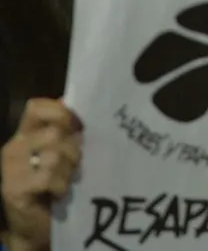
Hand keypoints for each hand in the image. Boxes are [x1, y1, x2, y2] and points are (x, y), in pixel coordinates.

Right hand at [1, 99, 81, 250]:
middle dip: (73, 149)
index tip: (77, 127)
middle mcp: (14, 147)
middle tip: (73, 165)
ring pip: (55, 154)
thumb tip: (70, 100)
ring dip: (68, 170)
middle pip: (55, 132)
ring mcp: (10, 168)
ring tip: (65, 180)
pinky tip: (57, 193)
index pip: (37, 107)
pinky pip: (49, 176)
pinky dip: (61, 185)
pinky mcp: (14, 189)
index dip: (61, 112)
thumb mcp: (60, 155)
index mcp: (25, 135)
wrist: (35, 226)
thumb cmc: (52, 186)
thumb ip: (65, 132)